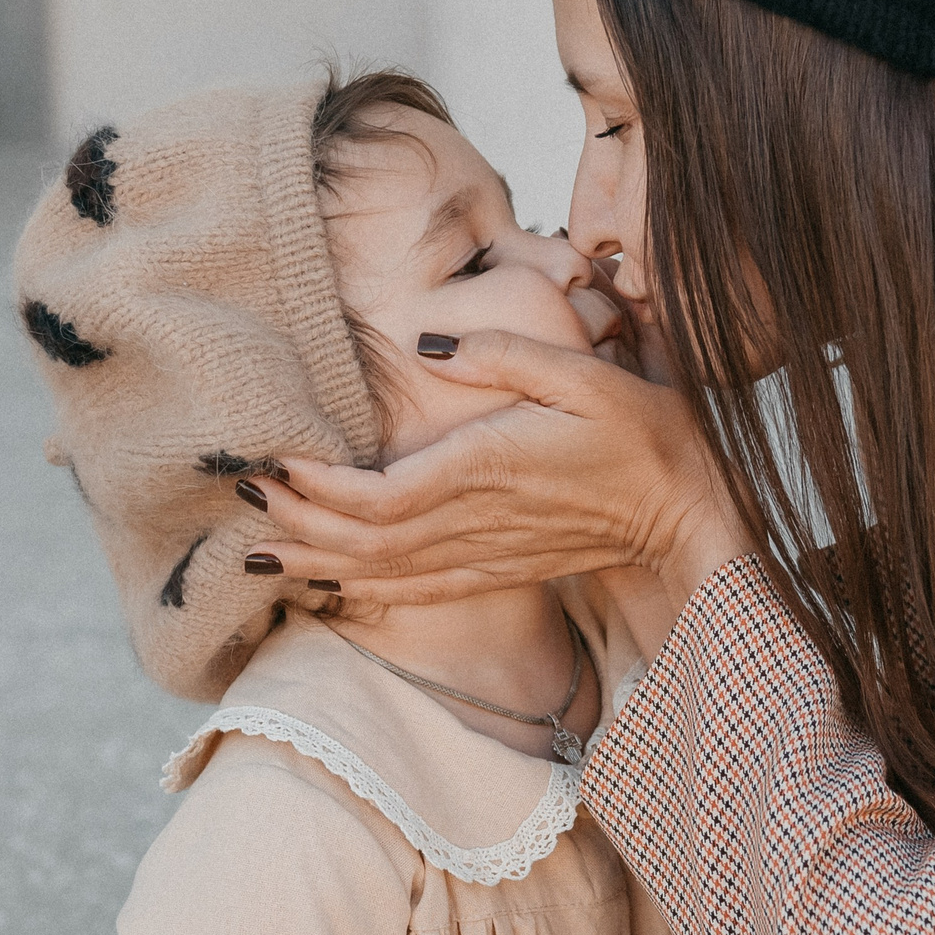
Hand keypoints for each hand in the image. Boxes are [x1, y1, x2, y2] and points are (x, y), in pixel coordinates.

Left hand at [244, 330, 752, 645]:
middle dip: (298, 525)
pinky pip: (421, 589)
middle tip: (242, 502)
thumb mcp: (586, 373)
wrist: (693, 515)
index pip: (382, 494)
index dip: (318, 490)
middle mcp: (479, 520)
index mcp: (490, 468)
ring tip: (257, 554)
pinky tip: (331, 586)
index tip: (268, 468)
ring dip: (317, 563)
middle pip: (367, 539)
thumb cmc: (647, 436)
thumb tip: (428, 345)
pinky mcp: (502, 569)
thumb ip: (507, 354)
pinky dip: (367, 589)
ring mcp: (489, 553)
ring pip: (385, 571)